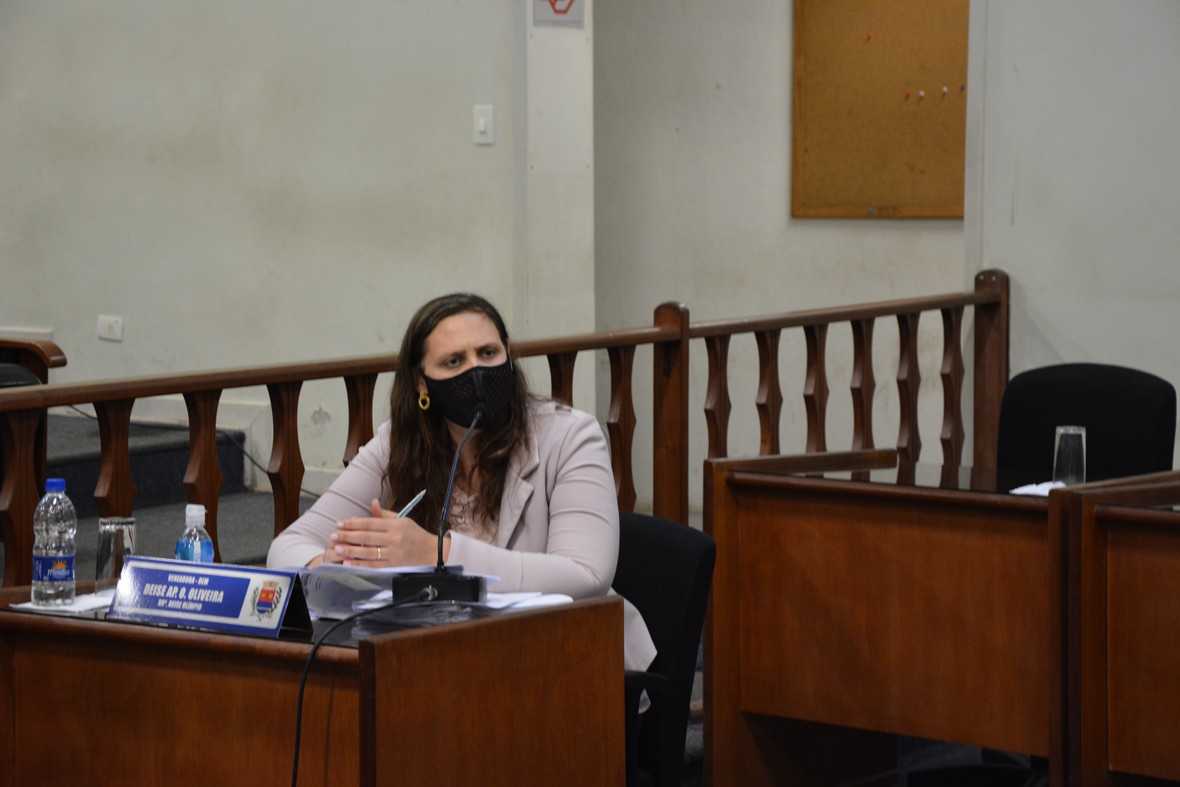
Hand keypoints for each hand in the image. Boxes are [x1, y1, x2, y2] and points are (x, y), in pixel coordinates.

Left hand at [324, 499, 442, 566]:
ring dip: (351, 550)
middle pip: (367, 537)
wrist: (432, 552)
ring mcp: (394, 552)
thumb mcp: (402, 520)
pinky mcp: (394, 565)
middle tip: (333, 536)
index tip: (340, 524)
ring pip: (368, 552)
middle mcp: (394, 538)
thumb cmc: (415, 535)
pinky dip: (360, 564)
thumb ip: (385, 514)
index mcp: (395, 525)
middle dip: (348, 536)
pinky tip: (349, 563)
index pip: (370, 523)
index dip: (353, 523)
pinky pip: (374, 565)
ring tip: (337, 549)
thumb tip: (372, 503)